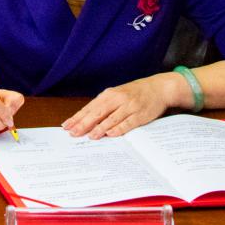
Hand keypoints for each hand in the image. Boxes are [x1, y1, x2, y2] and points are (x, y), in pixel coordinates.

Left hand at [62, 75, 183, 139]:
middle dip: (84, 123)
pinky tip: (110, 134)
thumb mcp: (117, 95)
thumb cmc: (134, 93)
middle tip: (73, 133)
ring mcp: (129, 106)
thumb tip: (86, 119)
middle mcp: (118, 99)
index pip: (90, 107)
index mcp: (109, 94)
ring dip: (100, 128)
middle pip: (97, 113)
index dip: (78, 117)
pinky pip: (127, 123)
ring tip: (90, 136)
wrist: (158, 88)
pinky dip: (118, 128)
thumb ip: (104, 106)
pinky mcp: (140, 114)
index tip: (66, 125)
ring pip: (111, 118)